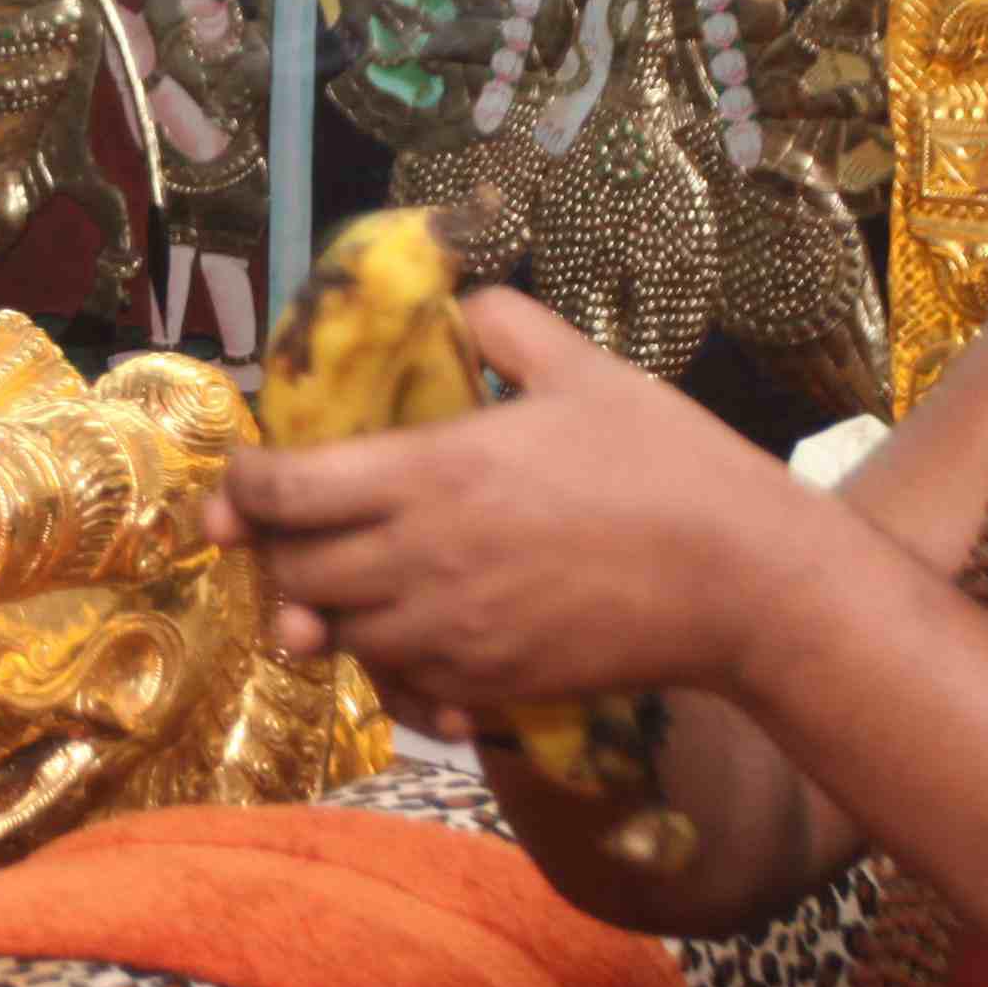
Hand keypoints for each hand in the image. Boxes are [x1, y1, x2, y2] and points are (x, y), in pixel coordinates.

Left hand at [213, 284, 810, 710]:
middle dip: (279, 551)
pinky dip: (387, 663)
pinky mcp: (485, 683)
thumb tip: (465, 299)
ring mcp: (450, 632)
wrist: (742, 581)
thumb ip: (508, 328)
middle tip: (297, 530)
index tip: (245, 480)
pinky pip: (398, 687)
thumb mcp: (587, 371)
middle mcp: (421, 560)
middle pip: (292, 572)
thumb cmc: (668, 465)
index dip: (244, 486)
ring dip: (329, 609)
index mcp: (431, 473)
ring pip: (337, 636)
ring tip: (352, 580)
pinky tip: (412, 635)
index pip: (282, 491)